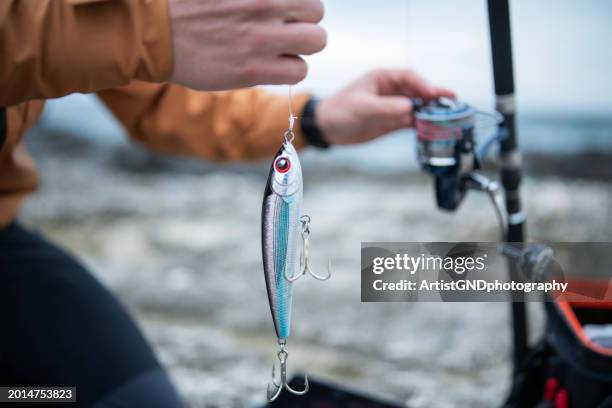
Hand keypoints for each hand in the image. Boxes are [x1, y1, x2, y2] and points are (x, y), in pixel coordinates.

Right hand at [169, 0, 326, 89]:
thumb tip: (276, 2)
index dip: (298, 4)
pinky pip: (298, 71)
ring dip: (301, 48)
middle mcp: (266, 5)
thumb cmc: (187, 5)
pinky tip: (271, 66)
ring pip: (315, 42)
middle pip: (317, 14)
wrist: (155, 34)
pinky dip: (290, 70)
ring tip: (280, 49)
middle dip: (305, 23)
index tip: (284, 12)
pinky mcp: (255, 70)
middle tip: (285, 30)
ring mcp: (262, 39)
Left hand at [315, 69, 454, 144]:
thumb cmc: (339, 111)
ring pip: (418, 107)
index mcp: (383, 78)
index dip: (423, 84)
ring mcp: (393, 106)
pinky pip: (412, 121)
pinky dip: (423, 125)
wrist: (326, 128)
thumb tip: (410, 107)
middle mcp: (391, 90)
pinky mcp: (392, 121)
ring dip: (431, 111)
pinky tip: (433, 129)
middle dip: (434, 96)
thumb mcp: (362, 108)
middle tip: (452, 100)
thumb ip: (386, 107)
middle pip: (418, 91)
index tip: (434, 93)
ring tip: (449, 116)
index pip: (409, 77)